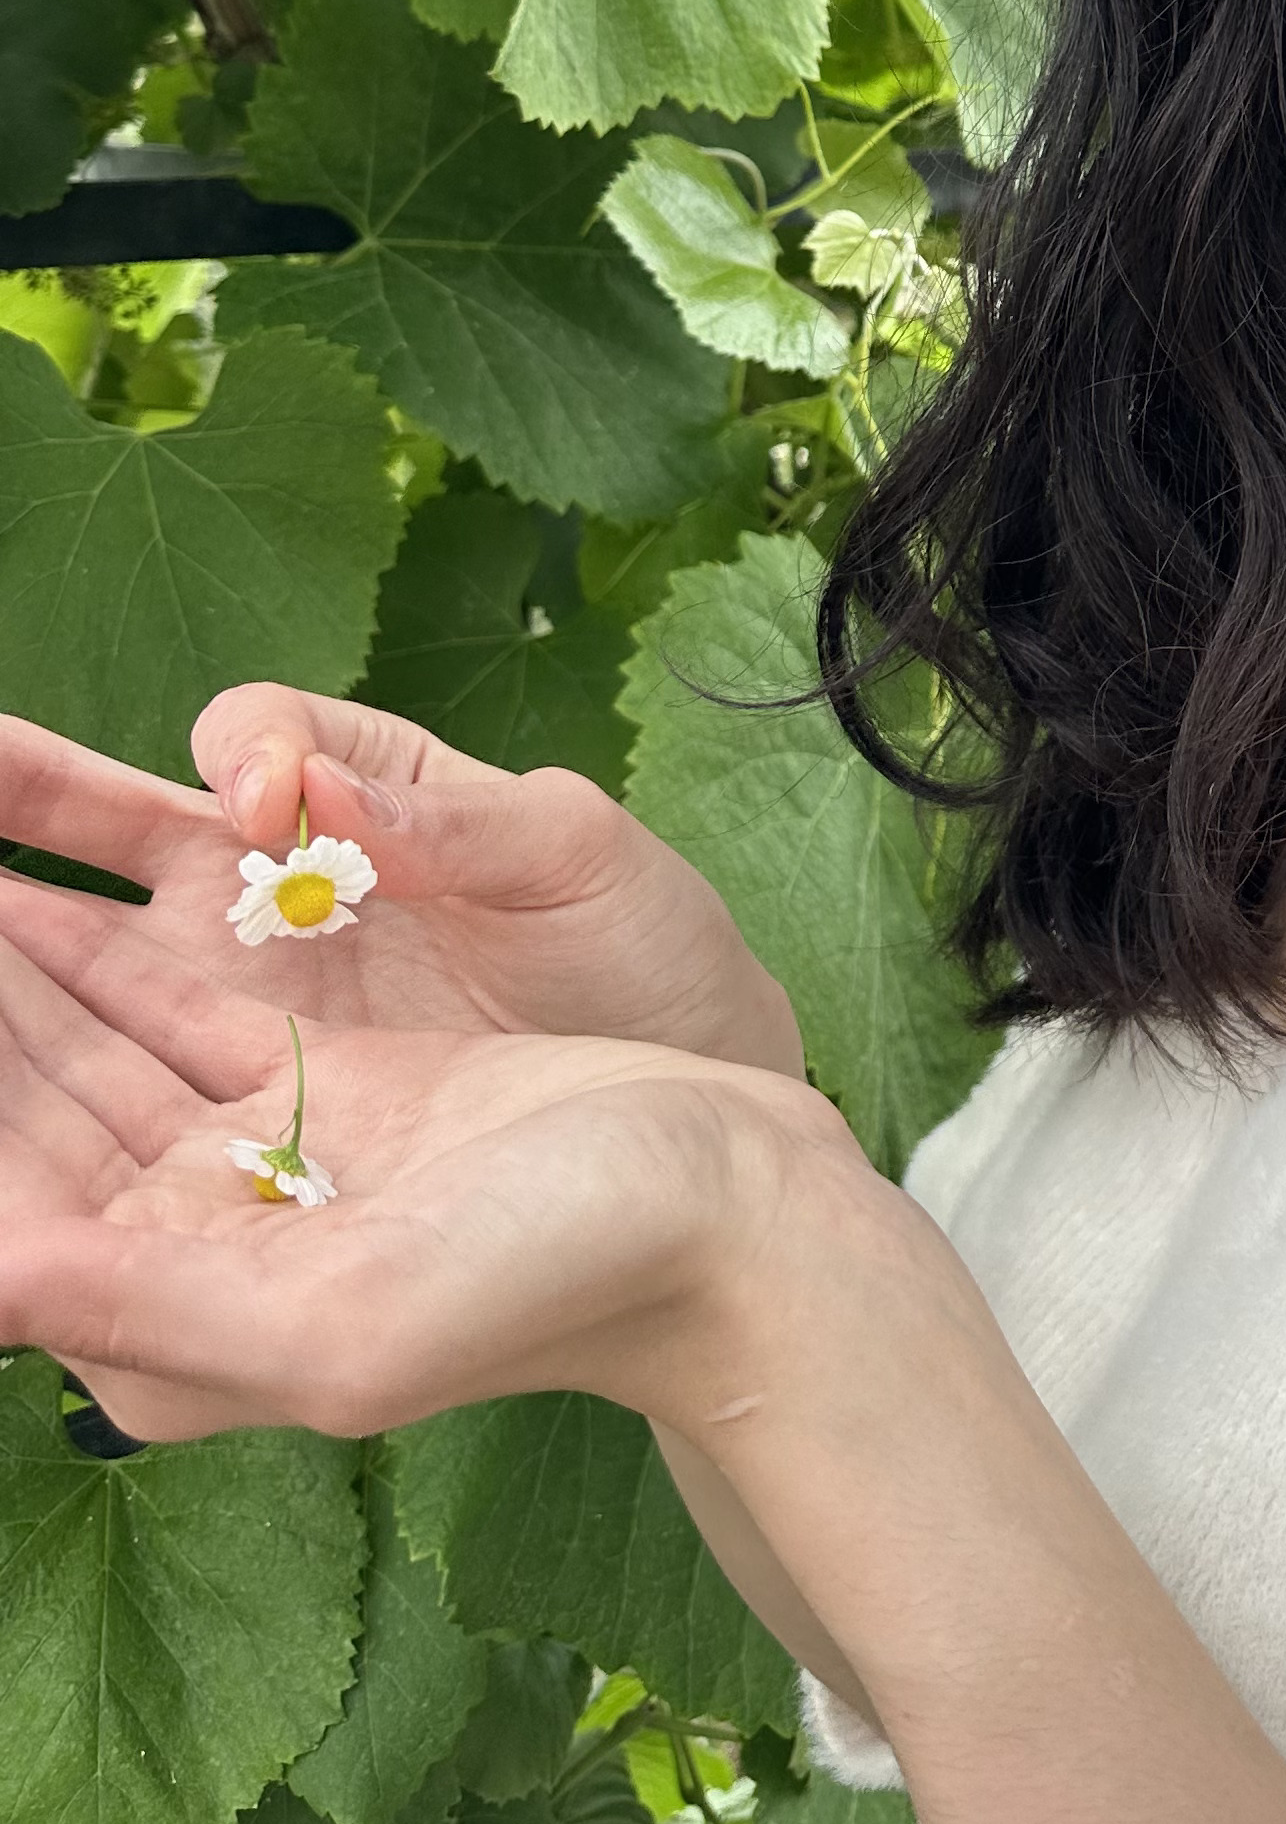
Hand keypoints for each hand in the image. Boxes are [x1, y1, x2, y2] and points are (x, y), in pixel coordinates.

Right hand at [0, 691, 804, 1082]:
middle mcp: (277, 879)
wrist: (680, 1086)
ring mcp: (242, 985)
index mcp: (369, 789)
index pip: (260, 733)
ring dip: (4, 930)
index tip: (260, 803)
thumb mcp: (584, 865)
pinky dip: (39, 1060)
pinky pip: (115, 1059)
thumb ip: (471, 823)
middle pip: (111, 821)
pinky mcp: (238, 1090)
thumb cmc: (645, 950)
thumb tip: (332, 786)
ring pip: (81, 939)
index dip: (245, 752)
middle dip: (18, 796)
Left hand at [0, 929, 853, 1449]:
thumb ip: (146, 1309)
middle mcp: (192, 1248)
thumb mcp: (343, 1324)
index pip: (4, 1207)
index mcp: (169, 1329)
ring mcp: (261, 1156)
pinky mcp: (331, 1081)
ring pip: (85, 1049)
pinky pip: (175, 1010)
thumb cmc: (562, 1272)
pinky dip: (96, 954)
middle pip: (25, 1117)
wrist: (726, 1204)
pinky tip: (33, 898)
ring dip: (10, 969)